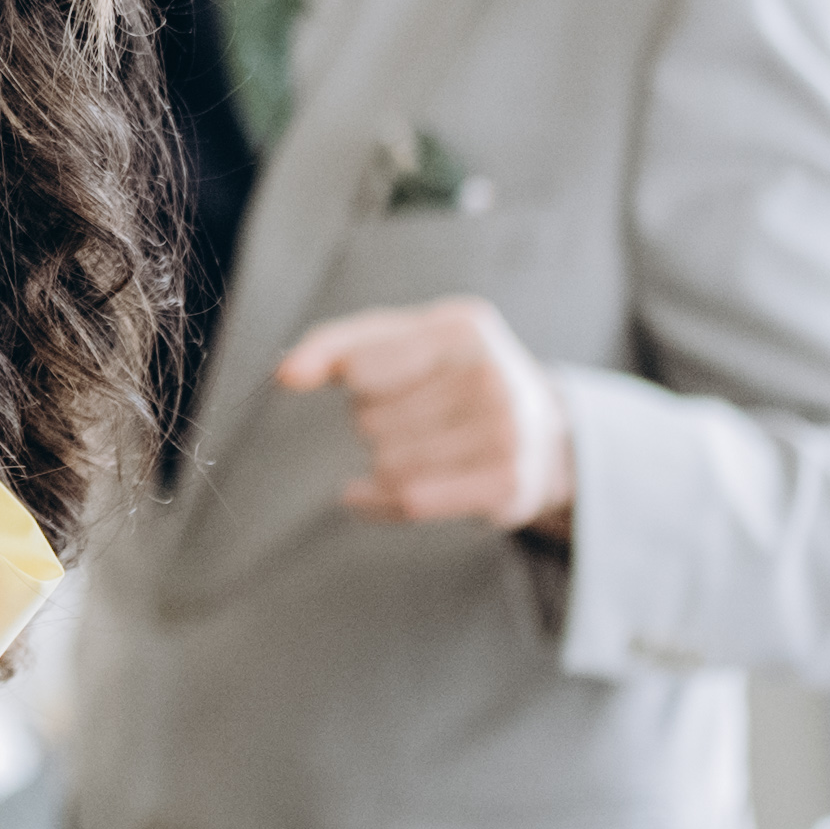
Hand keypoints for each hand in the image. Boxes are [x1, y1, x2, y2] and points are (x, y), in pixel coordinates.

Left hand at [283, 298, 577, 533]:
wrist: (544, 432)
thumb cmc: (453, 378)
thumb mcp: (402, 341)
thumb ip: (336, 345)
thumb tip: (284, 374)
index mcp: (463, 327)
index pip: (359, 367)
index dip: (357, 382)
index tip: (382, 379)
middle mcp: (491, 375)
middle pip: (371, 419)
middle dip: (378, 422)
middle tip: (421, 417)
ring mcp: (505, 431)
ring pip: (388, 464)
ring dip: (386, 462)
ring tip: (425, 448)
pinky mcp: (508, 484)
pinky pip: (411, 500)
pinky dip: (379, 501)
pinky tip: (372, 493)